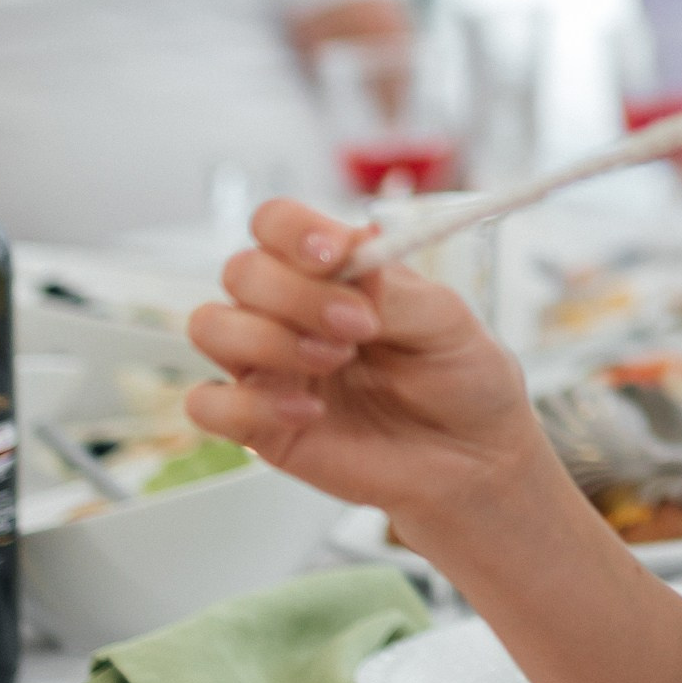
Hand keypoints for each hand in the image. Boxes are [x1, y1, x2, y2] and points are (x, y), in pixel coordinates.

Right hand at [186, 200, 552, 555]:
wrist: (474, 459)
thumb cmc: (461, 379)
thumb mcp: (446, 321)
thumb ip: (395, 287)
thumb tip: (356, 246)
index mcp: (332, 272)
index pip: (277, 224)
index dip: (292, 230)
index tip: (334, 253)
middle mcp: (289, 311)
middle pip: (242, 270)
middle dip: (296, 293)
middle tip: (360, 324)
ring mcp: (270, 367)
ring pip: (211, 326)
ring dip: (269, 339)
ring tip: (336, 361)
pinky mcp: (258, 426)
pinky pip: (207, 404)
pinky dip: (250, 404)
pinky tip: (311, 414)